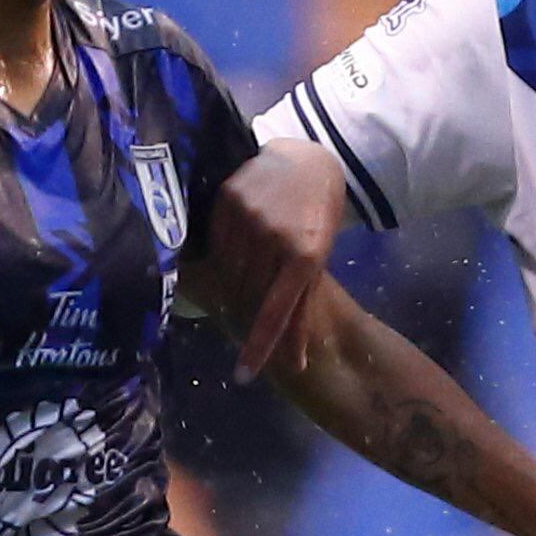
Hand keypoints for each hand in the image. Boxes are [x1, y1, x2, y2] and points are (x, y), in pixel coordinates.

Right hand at [214, 141, 351, 380]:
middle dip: (245, 311)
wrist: (305, 160)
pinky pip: (215, 242)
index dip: (259, 346)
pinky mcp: (227, 197)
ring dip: (230, 286)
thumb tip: (294, 364)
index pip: (276, 312)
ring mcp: (249, 215)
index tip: (245, 375)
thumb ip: (303, 308)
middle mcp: (275, 235)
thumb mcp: (320, 259)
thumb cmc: (317, 217)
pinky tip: (228, 253)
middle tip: (244, 313)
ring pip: (228, 271)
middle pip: (248, 295)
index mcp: (306, 255)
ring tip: (237, 283)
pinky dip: (220, 256)